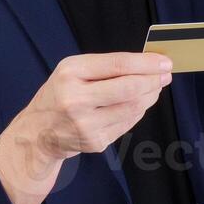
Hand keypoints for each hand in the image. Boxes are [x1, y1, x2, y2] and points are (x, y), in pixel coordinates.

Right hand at [0, 52, 171, 203]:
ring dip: (150, 96)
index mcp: (70, 73)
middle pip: (129, 88)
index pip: (118, 64)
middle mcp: (75, 99)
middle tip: (166, 75)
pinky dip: (138, 111)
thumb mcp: (72, 72)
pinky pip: (127, 123)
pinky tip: (139, 104)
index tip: (164, 61)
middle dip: (153, 80)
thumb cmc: (59, 95)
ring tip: (155, 88)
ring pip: (132, 108)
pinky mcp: (95, 141)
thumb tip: (148, 64)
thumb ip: (105, 67)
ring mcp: (85, 124)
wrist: (37, 133)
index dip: (147, 63)